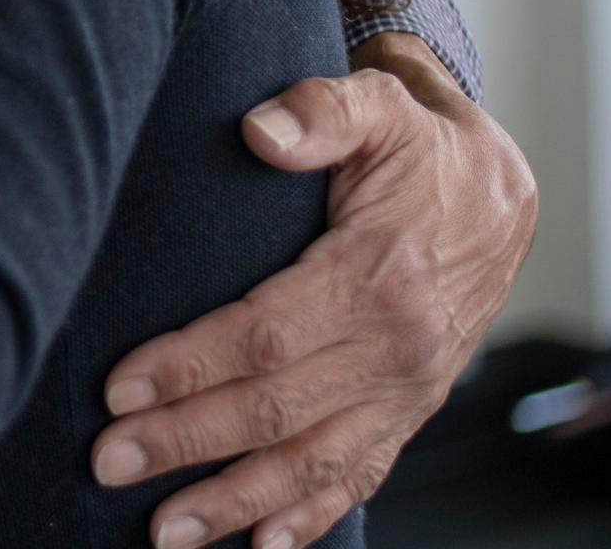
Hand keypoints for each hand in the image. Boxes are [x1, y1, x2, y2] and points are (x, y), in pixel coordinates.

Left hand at [89, 38, 537, 548]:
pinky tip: (261, 545)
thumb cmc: (423, 148)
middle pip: (275, 409)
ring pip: (313, 462)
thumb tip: (261, 131)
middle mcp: (396, 349)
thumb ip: (321, 111)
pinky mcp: (408, 412)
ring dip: (235, 501)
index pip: (266, 334)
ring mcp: (405, 391)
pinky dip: (310, 517)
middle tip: (109, 461)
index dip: (190, 364)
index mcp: (378, 276)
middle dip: (186, 441)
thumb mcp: (381, 106)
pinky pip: (360, 476)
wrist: (502, 195)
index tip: (119, 385)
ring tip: (165, 532)